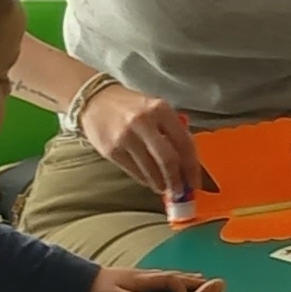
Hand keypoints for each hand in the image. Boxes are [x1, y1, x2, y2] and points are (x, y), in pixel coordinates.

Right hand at [82, 85, 200, 208]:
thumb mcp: (156, 110)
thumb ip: (172, 131)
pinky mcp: (112, 150)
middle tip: (181, 191)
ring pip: (151, 170)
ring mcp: (126, 137)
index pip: (184, 143)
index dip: (192, 167)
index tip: (195, 183)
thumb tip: (188, 164)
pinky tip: (150, 180)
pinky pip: (135, 172)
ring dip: (162, 184)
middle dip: (178, 181)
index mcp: (161, 109)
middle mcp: (144, 122)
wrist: (95, 100)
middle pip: (168, 160)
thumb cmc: (132, 107)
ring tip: (165, 187)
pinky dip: (146, 180)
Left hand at [86, 261, 205, 291]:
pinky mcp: (144, 281)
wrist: (88, 280)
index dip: (182, 287)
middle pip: (176, 276)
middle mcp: (148, 276)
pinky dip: (180, 282)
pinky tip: (184, 286)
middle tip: (213, 286)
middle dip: (194, 281)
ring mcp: (147, 277)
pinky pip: (168, 280)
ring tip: (206, 284)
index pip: (169, 280)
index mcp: (143, 280)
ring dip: (189, 279)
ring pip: (173, 276)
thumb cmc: (100, 289)